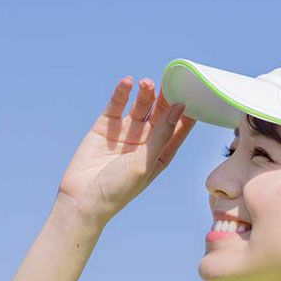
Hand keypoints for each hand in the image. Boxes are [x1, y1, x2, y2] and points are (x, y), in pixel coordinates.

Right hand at [57, 75, 195, 223]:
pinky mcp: (106, 126)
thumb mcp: (145, 163)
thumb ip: (162, 135)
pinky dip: (122, 93)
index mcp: (160, 156)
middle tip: (171, 83)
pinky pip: (116, 105)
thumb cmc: (119, 189)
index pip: (178, 131)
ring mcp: (125, 133)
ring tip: (147, 83)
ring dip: (145, 94)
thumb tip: (179, 108)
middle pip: (160, 115)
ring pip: (140, 107)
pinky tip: (128, 82)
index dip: (186, 115)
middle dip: (166, 99)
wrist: (83, 198)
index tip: (196, 95)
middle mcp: (145, 143)